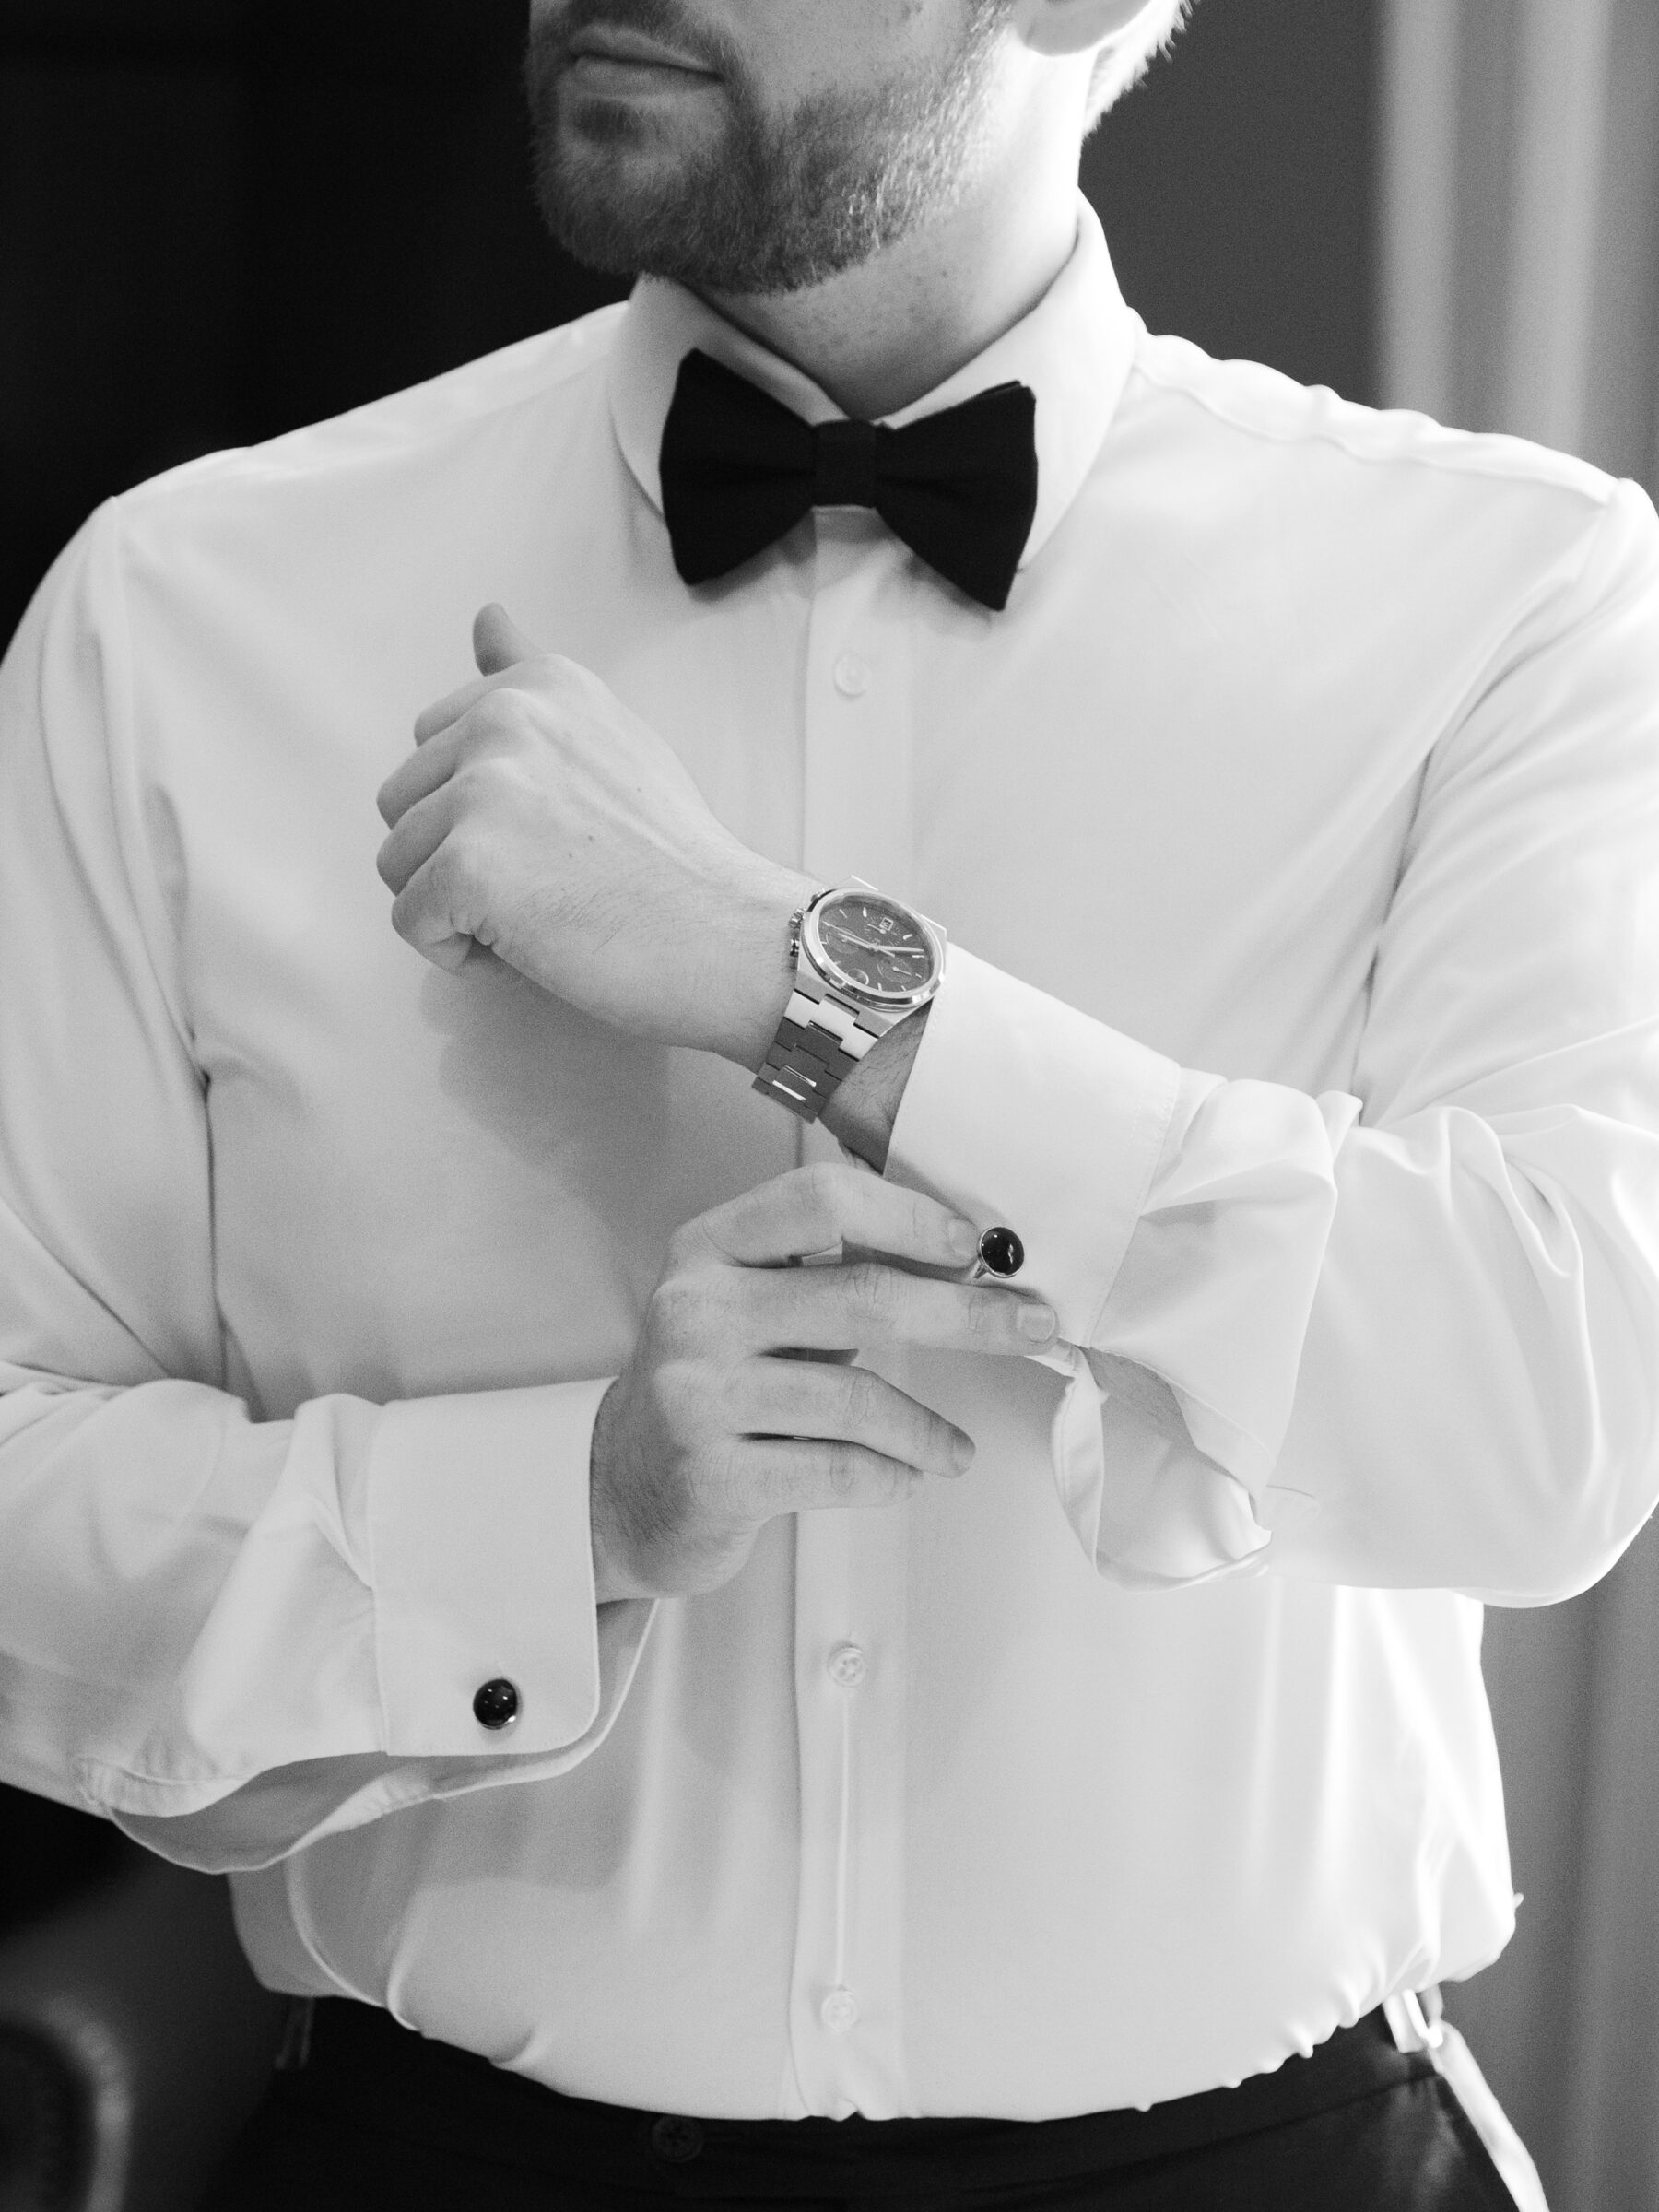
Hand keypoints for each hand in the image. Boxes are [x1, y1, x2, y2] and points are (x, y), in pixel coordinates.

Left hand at [375, 605, 811, 1060]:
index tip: (555, 833)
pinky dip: (461, 952)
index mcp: (537, 685)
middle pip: (403, 804)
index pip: (434, 745)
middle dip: (456, 855)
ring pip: (398, 864)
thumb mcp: (611, 735)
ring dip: (456, 906)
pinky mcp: (468, 867)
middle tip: (552, 880)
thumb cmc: (676, 858)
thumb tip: (486, 616)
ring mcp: (482, 792)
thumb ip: (533, 680)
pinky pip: (411, 922)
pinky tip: (533, 945)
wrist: (727, 935)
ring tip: (544, 912)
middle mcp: (504, 719)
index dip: (481, 809)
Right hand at [590, 1164, 1057, 1601]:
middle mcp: (695, 1311)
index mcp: (708, 1248)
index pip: (820, 1199)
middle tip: (1031, 1328)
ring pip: (858, 1398)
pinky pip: (839, 1469)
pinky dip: (891, 1475)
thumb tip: (965, 1261)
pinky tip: (906, 1478)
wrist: (623, 1489)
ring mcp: (698, 1396)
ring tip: (955, 1449)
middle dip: (965, 1316)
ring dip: (929, 1428)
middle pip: (861, 1294)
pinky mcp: (714, 1477)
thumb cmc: (718, 1385)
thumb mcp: (752, 1305)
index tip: (974, 1249)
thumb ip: (830, 1273)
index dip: (909, 1216)